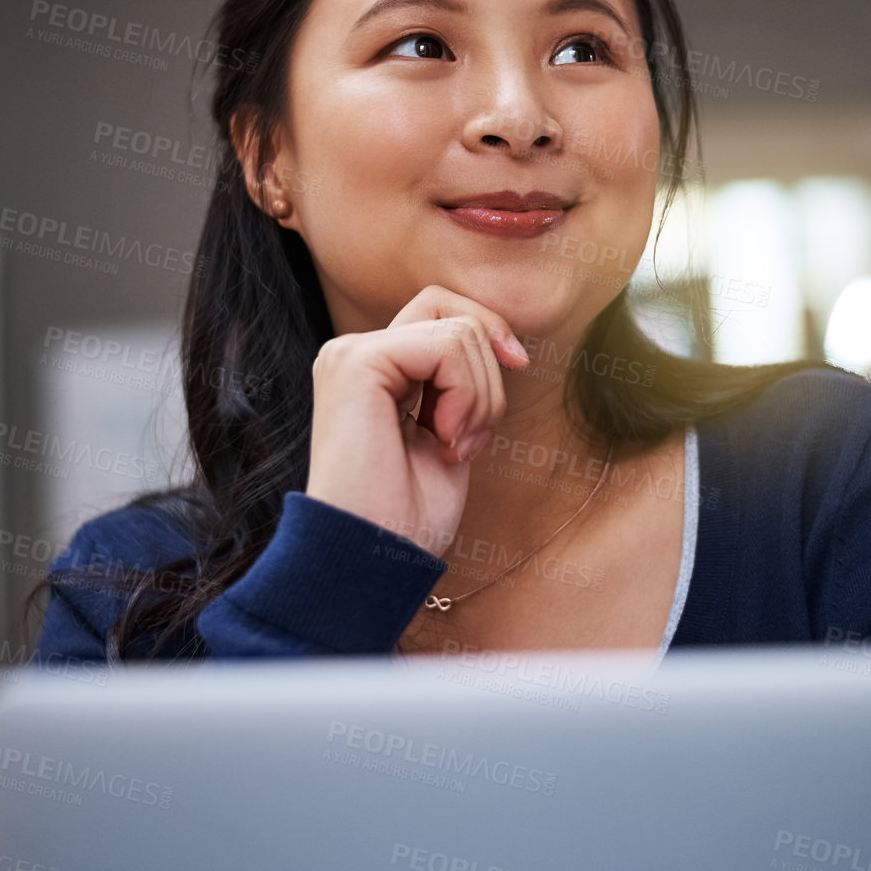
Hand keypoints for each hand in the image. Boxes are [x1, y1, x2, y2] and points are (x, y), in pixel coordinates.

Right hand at [304, 285, 529, 557]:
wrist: (372, 559)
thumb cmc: (408, 516)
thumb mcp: (449, 434)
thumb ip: (459, 385)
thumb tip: (503, 345)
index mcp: (373, 371)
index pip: (443, 312)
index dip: (489, 329)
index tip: (520, 365)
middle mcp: (354, 354)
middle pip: (452, 311)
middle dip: (488, 373)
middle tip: (472, 438)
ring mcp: (350, 355)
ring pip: (458, 332)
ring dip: (481, 398)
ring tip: (455, 448)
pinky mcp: (356, 364)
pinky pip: (446, 347)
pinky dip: (467, 396)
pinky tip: (445, 439)